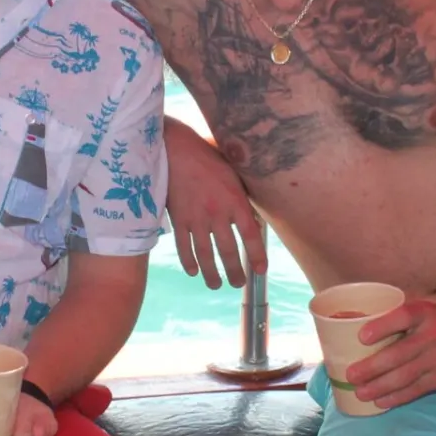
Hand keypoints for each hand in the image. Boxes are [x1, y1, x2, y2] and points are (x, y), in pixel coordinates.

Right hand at [165, 122, 265, 288]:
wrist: (175, 150)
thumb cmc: (208, 157)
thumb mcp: (233, 174)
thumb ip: (242, 198)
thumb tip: (252, 220)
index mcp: (235, 201)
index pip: (250, 235)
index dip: (257, 255)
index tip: (260, 270)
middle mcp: (217, 213)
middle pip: (228, 250)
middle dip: (234, 271)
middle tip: (238, 284)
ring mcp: (195, 218)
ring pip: (205, 254)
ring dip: (211, 273)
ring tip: (216, 285)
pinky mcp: (178, 219)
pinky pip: (183, 246)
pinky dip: (188, 261)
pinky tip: (193, 272)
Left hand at [343, 298, 435, 410]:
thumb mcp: (424, 310)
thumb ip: (398, 319)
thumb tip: (357, 332)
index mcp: (424, 314)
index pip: (403, 317)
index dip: (382, 327)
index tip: (361, 337)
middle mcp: (432, 336)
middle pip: (399, 353)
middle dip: (372, 367)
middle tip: (351, 376)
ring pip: (405, 376)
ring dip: (380, 386)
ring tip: (360, 393)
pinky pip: (416, 390)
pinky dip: (397, 397)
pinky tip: (380, 402)